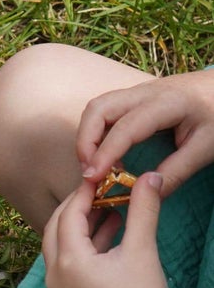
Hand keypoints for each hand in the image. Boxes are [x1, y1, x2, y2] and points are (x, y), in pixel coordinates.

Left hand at [43, 172, 178, 287]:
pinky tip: (106, 236)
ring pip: (59, 247)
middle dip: (76, 208)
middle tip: (100, 193)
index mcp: (68, 262)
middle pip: (56, 229)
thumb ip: (143, 209)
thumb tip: (150, 176)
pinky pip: (64, 265)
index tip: (99, 179)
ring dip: (80, 228)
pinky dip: (80, 248)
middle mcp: (53, 276)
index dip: (83, 194)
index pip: (68, 216)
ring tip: (109, 211)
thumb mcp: (143, 250)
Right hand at [76, 71, 213, 194]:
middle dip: (85, 141)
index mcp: (167, 103)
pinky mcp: (136, 97)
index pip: (125, 128)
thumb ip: (177, 171)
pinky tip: (107, 153)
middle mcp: (145, 92)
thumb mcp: (207, 147)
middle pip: (98, 108)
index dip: (104, 154)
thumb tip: (147, 195)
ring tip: (95, 164)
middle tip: (90, 171)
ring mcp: (138, 92)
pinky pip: (105, 110)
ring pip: (97, 107)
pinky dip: (96, 131)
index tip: (93, 178)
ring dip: (88, 135)